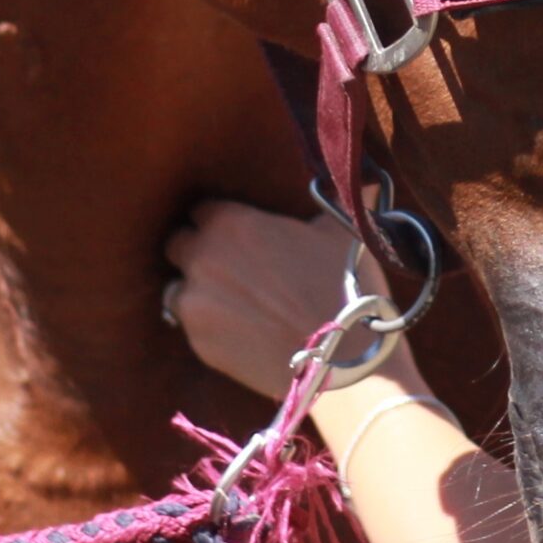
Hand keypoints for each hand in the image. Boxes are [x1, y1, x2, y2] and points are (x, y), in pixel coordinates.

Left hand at [164, 198, 387, 401]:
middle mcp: (203, 257)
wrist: (341, 358)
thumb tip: (365, 183)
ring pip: (177, 287)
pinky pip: (190, 325)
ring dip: (195, 289)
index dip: (217, 219)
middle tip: (226, 265)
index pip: (201, 209)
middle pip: (178, 244)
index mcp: (231, 222)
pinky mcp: (198, 342)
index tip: (234, 231)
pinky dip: (207, 324)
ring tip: (227, 301)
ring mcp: (195, 302)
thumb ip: (335, 203)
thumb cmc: (343, 286)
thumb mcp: (342, 233)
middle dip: (196, 250)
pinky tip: (236, 329)